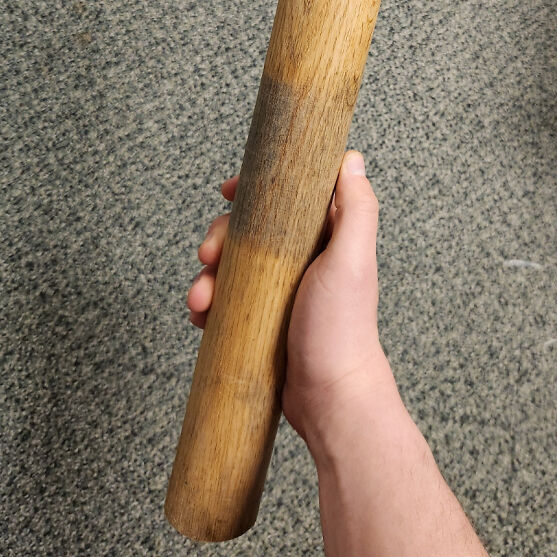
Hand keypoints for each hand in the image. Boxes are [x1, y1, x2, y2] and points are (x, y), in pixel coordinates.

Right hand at [187, 150, 395, 450]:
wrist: (329, 399)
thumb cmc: (343, 330)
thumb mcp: (352, 260)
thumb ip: (356, 209)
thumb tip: (350, 158)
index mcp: (326, 237)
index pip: (288, 195)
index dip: (256, 188)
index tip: (229, 191)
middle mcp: (304, 258)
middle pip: (251, 229)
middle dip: (221, 238)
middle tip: (207, 254)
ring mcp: (281, 289)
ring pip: (233, 264)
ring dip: (208, 275)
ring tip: (201, 299)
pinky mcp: (262, 318)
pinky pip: (227, 299)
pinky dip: (209, 303)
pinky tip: (202, 315)